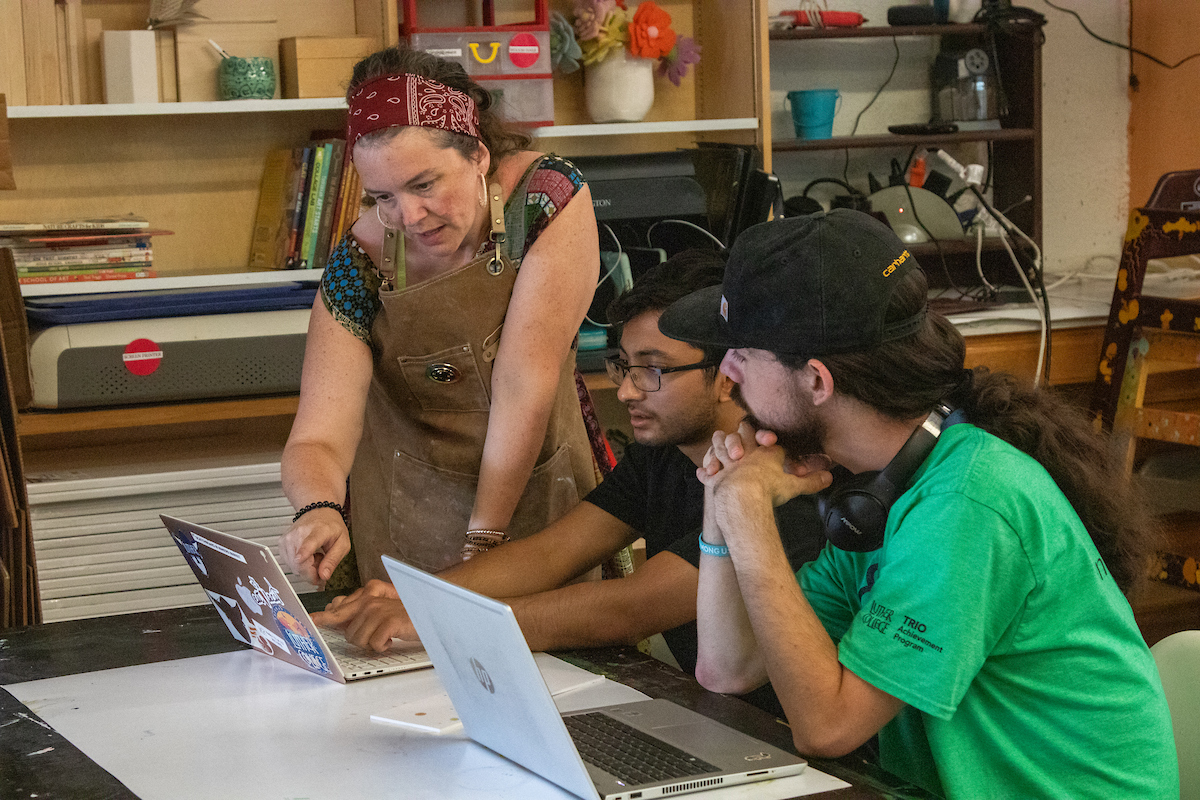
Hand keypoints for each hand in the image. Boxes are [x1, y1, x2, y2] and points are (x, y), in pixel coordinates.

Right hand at [279, 507, 350, 585]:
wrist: (319, 512)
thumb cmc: (331, 527)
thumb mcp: (342, 543)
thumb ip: (333, 560)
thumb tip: (324, 576)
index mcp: (318, 531)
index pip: (307, 543)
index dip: (303, 553)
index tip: (299, 558)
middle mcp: (299, 534)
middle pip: (299, 563)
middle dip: (312, 572)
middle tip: (322, 562)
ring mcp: (288, 538)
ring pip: (294, 566)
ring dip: (306, 568)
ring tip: (315, 556)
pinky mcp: (281, 543)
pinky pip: (289, 564)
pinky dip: (299, 564)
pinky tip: (307, 555)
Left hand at [312, 580, 416, 651]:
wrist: (432, 612)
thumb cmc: (406, 614)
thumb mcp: (381, 608)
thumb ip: (359, 609)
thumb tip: (334, 610)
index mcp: (367, 594)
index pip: (338, 607)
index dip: (324, 618)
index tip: (310, 621)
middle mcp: (370, 599)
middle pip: (348, 631)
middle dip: (360, 639)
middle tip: (375, 637)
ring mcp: (379, 609)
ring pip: (359, 639)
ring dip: (372, 644)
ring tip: (386, 636)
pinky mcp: (389, 620)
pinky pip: (374, 644)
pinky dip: (383, 647)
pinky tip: (392, 639)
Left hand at [700, 422, 831, 507]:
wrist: (743, 498)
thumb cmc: (769, 490)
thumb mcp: (794, 486)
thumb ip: (811, 481)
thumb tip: (830, 477)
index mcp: (763, 452)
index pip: (764, 436)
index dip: (765, 436)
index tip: (767, 439)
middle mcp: (744, 453)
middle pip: (740, 433)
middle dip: (740, 433)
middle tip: (740, 433)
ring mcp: (727, 464)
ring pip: (719, 446)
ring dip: (718, 444)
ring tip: (717, 440)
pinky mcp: (715, 478)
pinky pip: (708, 473)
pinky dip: (705, 472)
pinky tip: (703, 473)